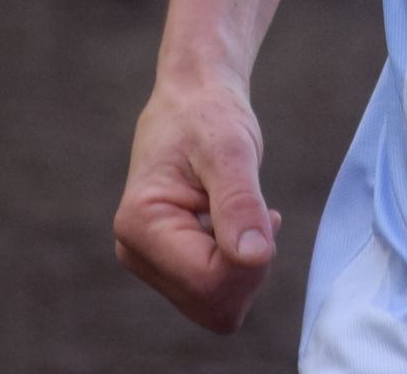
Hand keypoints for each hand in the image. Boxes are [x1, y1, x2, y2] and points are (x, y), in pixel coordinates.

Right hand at [114, 71, 281, 333]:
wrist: (194, 100)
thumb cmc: (209, 115)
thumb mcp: (231, 149)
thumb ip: (241, 202)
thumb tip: (255, 257)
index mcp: (140, 225)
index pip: (209, 284)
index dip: (252, 260)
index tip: (270, 214)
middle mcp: (136, 253)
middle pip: (213, 306)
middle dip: (248, 268)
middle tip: (256, 212)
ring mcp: (150, 262)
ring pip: (216, 307)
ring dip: (244, 266)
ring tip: (243, 213)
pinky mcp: (168, 265)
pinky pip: (215, 295)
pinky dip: (238, 266)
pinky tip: (237, 225)